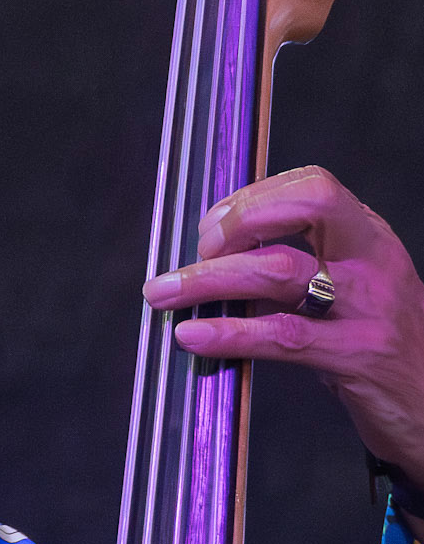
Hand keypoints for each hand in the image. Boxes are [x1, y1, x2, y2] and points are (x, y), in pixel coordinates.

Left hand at [141, 166, 423, 520]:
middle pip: (308, 206)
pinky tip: (193, 335)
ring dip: (209, 280)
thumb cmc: (380, 341)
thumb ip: (300, 263)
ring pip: (279, 271)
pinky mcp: (356, 356)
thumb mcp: (352, 287)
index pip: (312, 187)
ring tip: (162, 293)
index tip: (212, 226)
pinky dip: (230, 334)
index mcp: (367, 236)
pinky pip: (282, 337)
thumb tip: (217, 255)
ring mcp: (367, 308)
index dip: (254, 198)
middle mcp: (371, 261)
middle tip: (197, 250)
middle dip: (240, 219)